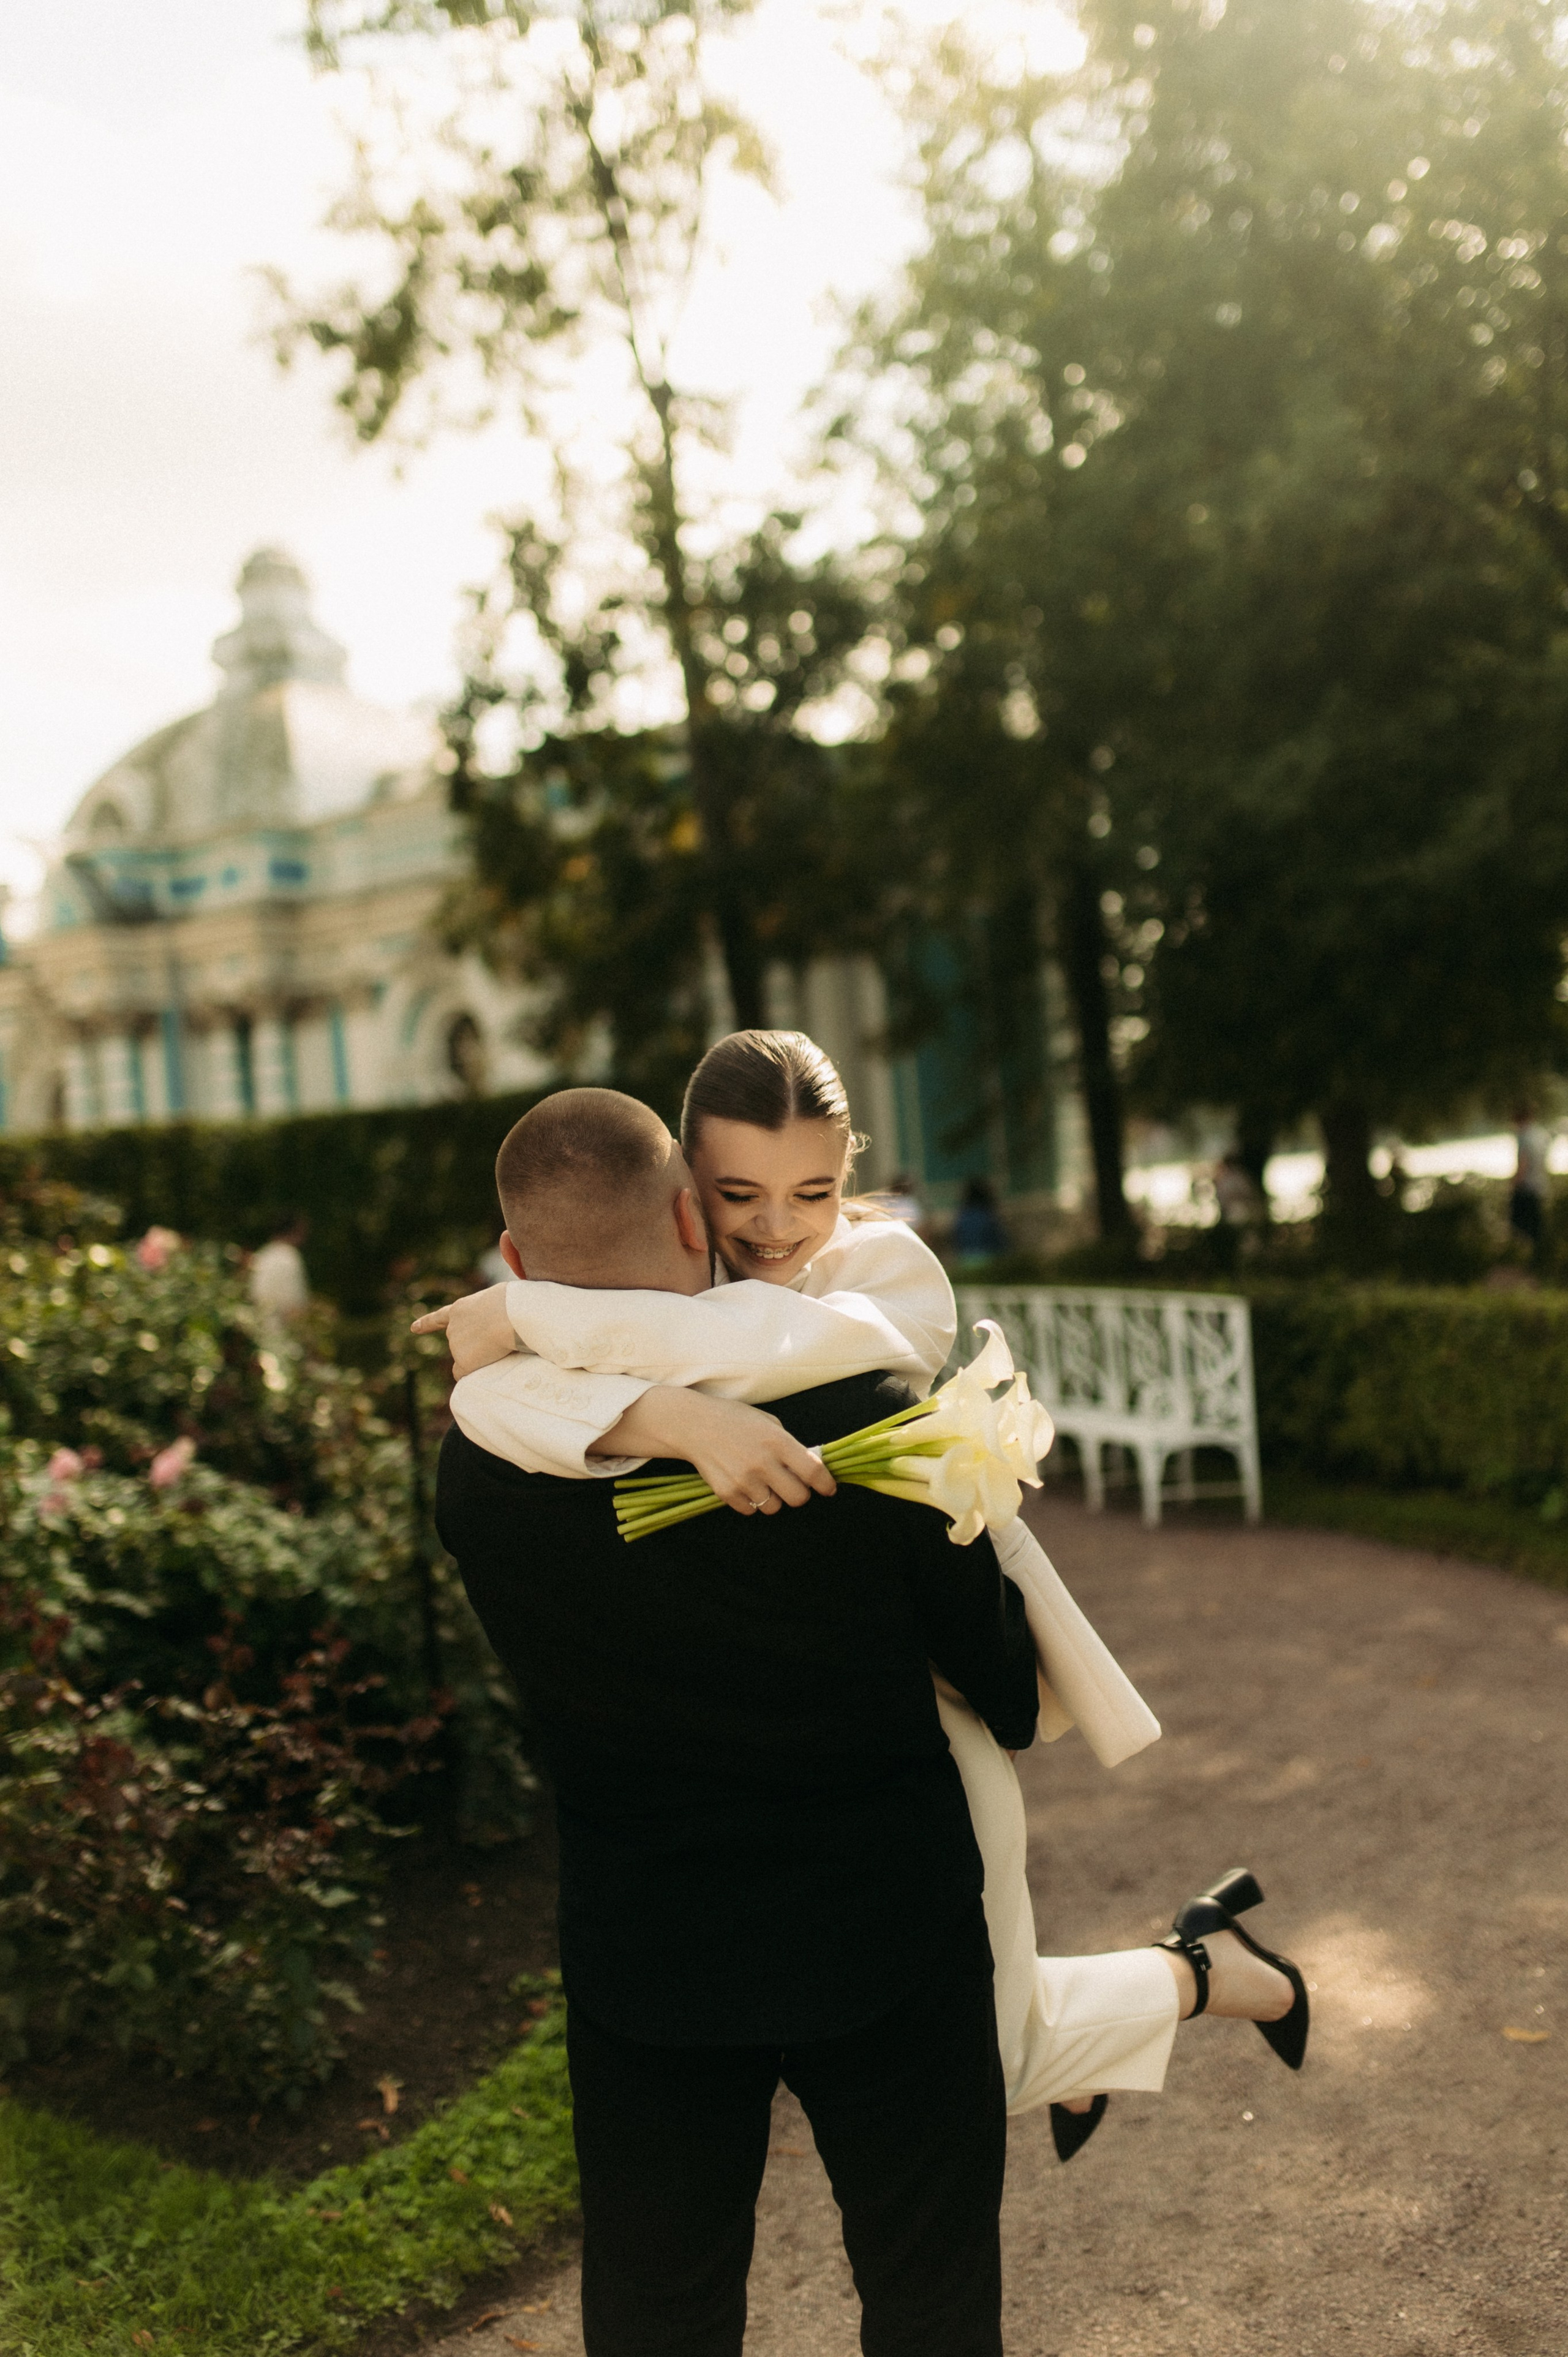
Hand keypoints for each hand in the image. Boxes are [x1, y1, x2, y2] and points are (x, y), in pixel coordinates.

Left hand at [410, 1285, 516, 1379]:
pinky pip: (460, 1373)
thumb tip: (497, 1328)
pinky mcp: (464, 1361)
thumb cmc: (511, 1304)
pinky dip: (468, 1374)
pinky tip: (474, 1377)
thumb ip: (490, 1313)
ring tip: (500, 1345)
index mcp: (460, 1309)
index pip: (440, 1317)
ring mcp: (455, 1345)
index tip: (414, 1328)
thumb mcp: (496, 1300)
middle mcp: (452, 1328)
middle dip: (474, 1345)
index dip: (426, 1323)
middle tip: (497, 1339)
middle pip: (460, 1344)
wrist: (508, 1315)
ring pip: (466, 1358)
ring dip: (479, 1356)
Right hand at [595, 1387, 836, 1516]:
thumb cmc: (735, 1420)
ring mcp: (743, 1480)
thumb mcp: (768, 1422)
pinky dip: (751, 1501)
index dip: (826, 1484)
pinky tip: (744, 1483)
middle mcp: (762, 1462)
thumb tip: (810, 1468)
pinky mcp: (727, 1492)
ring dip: (774, 1498)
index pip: (813, 1472)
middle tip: (792, 1485)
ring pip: (774, 1507)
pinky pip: (750, 1510)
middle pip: (798, 1498)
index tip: (828, 1489)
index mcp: (777, 1441)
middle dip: (799, 1494)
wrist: (694, 1425)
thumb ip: (789, 1445)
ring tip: (762, 1481)